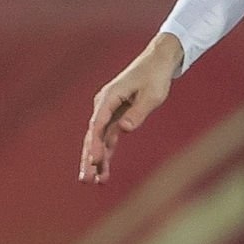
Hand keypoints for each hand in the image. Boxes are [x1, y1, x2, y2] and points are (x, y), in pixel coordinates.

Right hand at [80, 33, 182, 182]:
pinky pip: (109, 137)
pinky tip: (104, 170)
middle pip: (93, 136)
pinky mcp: (116, 116)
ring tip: (94, 182)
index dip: (95, 145)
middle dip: (89, 159)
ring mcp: (108, 111)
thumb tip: (123, 129)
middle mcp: (103, 105)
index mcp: (109, 97)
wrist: (158, 61)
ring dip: (97, 160)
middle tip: (86, 180)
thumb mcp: (152, 95)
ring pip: (99, 139)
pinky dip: (107, 152)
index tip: (95, 161)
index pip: (98, 125)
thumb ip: (138, 112)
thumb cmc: (156, 76)